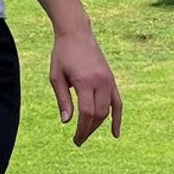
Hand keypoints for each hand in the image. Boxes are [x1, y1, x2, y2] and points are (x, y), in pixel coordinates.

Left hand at [51, 28, 121, 144]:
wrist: (76, 33)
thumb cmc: (62, 54)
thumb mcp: (56, 77)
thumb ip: (62, 99)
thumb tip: (66, 122)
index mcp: (84, 81)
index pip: (86, 113)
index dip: (82, 129)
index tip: (75, 139)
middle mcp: (100, 81)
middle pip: (98, 114)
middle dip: (89, 130)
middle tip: (78, 140)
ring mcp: (108, 80)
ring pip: (108, 110)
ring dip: (98, 125)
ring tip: (87, 134)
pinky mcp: (111, 79)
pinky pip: (118, 102)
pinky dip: (117, 118)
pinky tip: (115, 133)